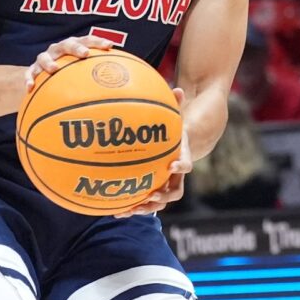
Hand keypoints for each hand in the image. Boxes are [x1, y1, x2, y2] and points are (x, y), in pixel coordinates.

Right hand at [27, 35, 115, 93]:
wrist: (46, 73)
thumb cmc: (73, 73)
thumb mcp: (86, 71)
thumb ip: (102, 75)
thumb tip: (128, 88)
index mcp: (75, 46)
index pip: (88, 40)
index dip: (98, 41)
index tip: (110, 45)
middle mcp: (60, 49)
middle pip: (68, 44)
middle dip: (76, 47)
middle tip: (84, 54)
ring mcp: (46, 58)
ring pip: (45, 57)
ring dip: (49, 62)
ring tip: (54, 69)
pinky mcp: (33, 69)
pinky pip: (30, 74)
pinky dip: (29, 79)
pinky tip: (30, 88)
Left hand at [117, 89, 190, 215]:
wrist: (177, 145)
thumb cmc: (172, 129)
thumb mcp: (175, 116)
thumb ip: (175, 105)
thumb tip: (178, 88)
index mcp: (181, 159)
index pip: (186, 165)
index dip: (181, 167)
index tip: (172, 167)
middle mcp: (174, 176)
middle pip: (174, 193)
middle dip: (162, 197)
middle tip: (151, 196)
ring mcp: (163, 185)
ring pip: (157, 203)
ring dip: (145, 208)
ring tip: (129, 210)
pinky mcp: (150, 190)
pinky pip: (142, 203)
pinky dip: (130, 208)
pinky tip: (113, 210)